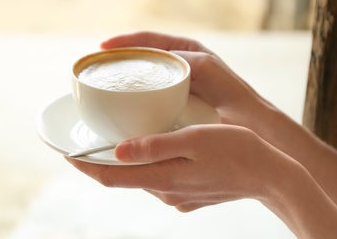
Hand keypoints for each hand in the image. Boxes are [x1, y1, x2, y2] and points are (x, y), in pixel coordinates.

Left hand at [67, 124, 291, 211]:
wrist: (270, 176)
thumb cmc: (236, 151)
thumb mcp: (194, 140)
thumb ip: (154, 147)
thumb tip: (118, 151)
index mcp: (163, 177)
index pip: (110, 176)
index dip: (85, 165)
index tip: (66, 152)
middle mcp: (165, 191)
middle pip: (122, 178)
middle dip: (102, 162)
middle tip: (90, 141)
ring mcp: (177, 195)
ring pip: (141, 178)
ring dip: (127, 163)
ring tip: (119, 141)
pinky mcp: (188, 194)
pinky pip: (159, 180)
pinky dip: (148, 166)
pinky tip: (155, 151)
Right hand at [101, 32, 270, 127]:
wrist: (251, 122)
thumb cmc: (233, 95)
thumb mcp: (205, 70)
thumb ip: (183, 61)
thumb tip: (154, 59)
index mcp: (187, 51)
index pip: (148, 40)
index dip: (124, 42)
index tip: (103, 49)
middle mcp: (181, 63)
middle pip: (143, 56)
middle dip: (121, 59)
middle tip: (98, 68)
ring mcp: (178, 82)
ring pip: (146, 75)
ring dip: (127, 77)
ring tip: (106, 84)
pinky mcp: (178, 99)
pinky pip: (152, 92)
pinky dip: (138, 94)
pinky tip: (126, 104)